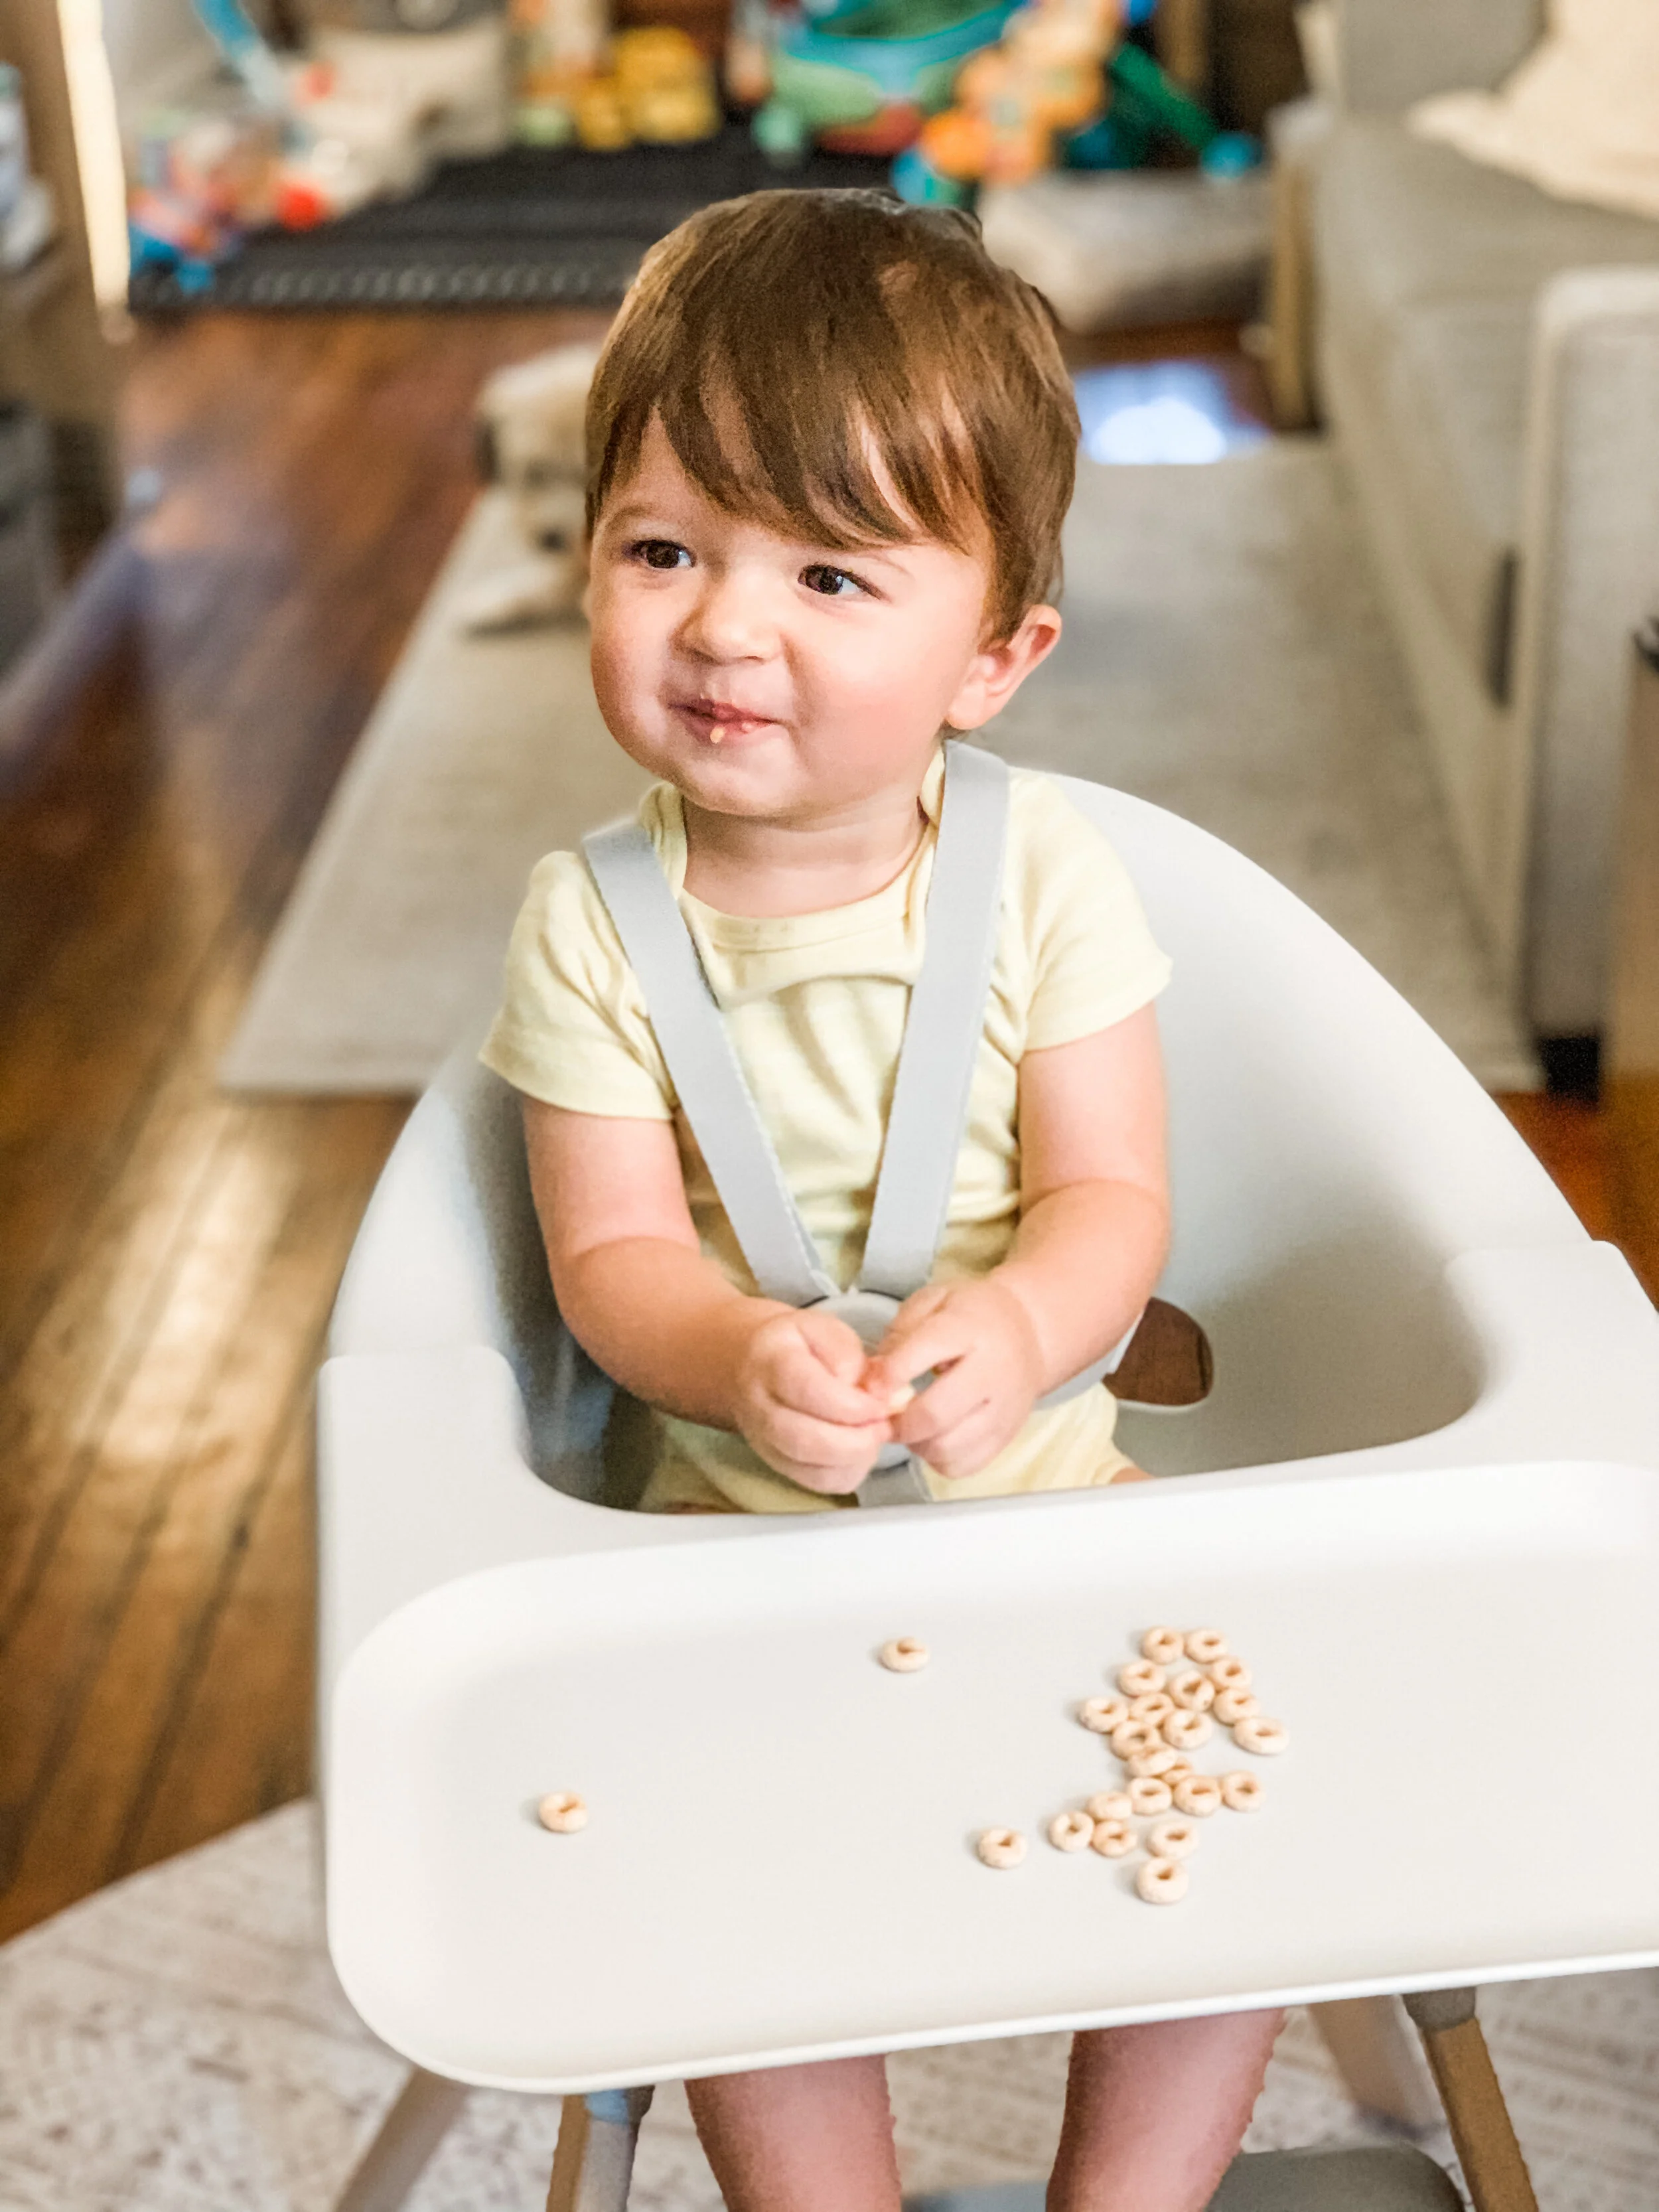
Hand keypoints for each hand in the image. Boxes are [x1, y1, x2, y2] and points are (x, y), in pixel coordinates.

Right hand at [732, 1307, 898, 1494]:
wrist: (749, 1365)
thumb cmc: (795, 1346)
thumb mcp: (823, 1328)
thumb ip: (848, 1354)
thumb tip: (868, 1392)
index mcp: (772, 1363)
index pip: (808, 1391)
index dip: (852, 1405)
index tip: (880, 1404)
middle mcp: (761, 1408)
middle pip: (804, 1440)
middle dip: (856, 1441)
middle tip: (883, 1425)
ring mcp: (765, 1442)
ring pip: (811, 1470)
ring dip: (855, 1459)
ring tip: (873, 1435)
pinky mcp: (779, 1464)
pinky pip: (818, 1483)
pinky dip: (848, 1472)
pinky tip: (860, 1449)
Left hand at [862, 1277, 1043, 1481]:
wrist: (1030, 1332)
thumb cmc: (973, 1315)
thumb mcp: (934, 1301)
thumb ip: (900, 1333)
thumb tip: (873, 1378)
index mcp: (968, 1328)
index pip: (922, 1354)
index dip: (887, 1376)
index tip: (869, 1387)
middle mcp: (991, 1372)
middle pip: (936, 1414)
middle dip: (898, 1423)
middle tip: (885, 1418)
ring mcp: (1004, 1409)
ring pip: (948, 1448)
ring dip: (917, 1444)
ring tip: (911, 1426)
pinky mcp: (1008, 1436)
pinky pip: (964, 1465)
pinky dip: (939, 1459)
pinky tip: (934, 1437)